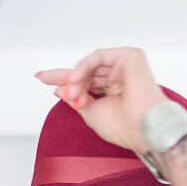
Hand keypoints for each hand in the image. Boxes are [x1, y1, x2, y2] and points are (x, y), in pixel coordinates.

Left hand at [34, 47, 169, 152]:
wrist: (144, 129)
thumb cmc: (125, 127)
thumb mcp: (90, 114)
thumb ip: (76, 98)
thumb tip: (59, 89)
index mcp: (114, 92)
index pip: (86, 82)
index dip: (64, 80)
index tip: (43, 78)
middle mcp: (120, 78)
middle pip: (86, 71)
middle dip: (64, 77)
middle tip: (45, 79)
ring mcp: (125, 67)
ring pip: (90, 66)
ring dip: (75, 79)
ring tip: (70, 92)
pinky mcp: (130, 56)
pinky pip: (98, 57)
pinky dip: (84, 67)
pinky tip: (76, 79)